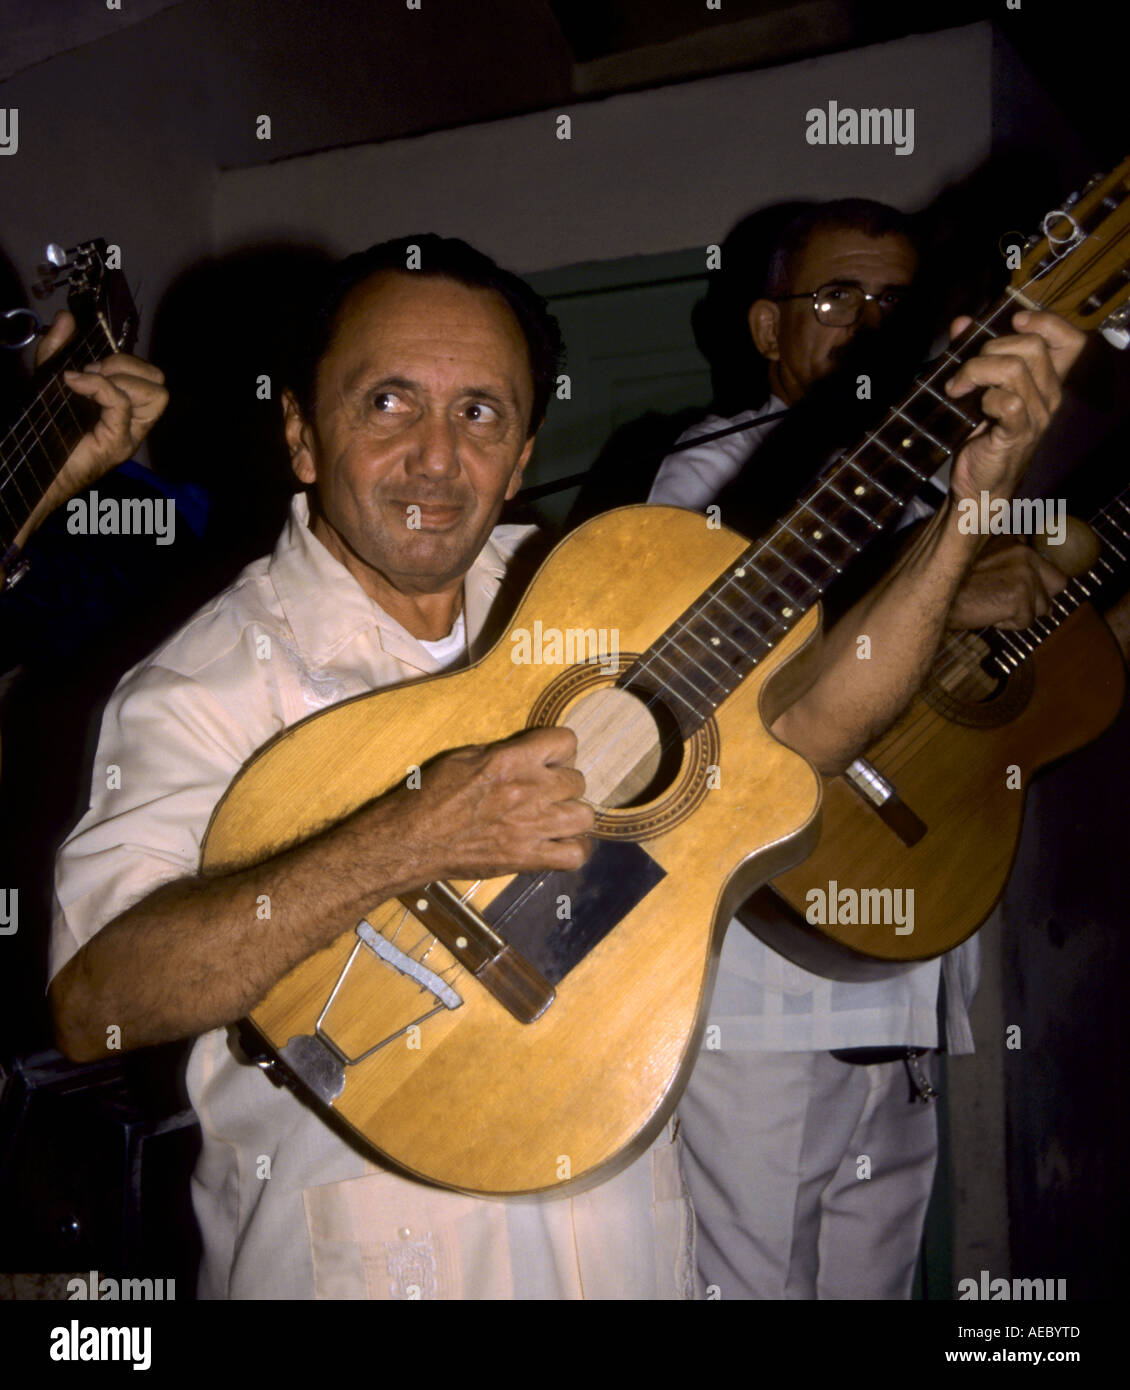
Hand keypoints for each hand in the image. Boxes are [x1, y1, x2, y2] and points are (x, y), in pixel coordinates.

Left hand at [27, 310, 167, 525]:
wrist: (33, 472)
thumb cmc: (44, 435)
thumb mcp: (50, 382)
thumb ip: (57, 350)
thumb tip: (66, 318)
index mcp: (125, 410)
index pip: (150, 376)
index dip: (125, 361)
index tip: (89, 366)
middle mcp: (134, 423)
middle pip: (159, 382)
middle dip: (127, 365)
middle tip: (94, 372)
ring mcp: (129, 435)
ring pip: (156, 393)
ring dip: (120, 378)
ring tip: (87, 382)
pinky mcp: (117, 443)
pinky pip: (120, 404)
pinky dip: (98, 386)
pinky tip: (74, 384)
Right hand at [388, 726, 593, 879]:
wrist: (412, 840)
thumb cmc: (429, 795)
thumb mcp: (463, 757)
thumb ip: (503, 753)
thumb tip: (529, 754)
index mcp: (510, 760)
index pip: (566, 741)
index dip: (561, 750)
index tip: (550, 760)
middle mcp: (527, 790)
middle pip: (577, 781)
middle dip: (564, 784)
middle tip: (546, 792)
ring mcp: (530, 827)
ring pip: (585, 816)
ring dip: (573, 815)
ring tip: (556, 818)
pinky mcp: (526, 858)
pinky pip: (574, 856)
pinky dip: (572, 850)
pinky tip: (558, 844)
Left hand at [945, 310, 1085, 507]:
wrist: (977, 485)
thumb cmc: (981, 436)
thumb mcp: (979, 389)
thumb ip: (973, 353)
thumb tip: (962, 324)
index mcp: (1046, 381)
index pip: (1072, 341)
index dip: (1047, 322)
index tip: (1015, 321)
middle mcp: (1049, 395)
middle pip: (1032, 346)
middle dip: (991, 347)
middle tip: (967, 369)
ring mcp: (1036, 415)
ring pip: (1015, 370)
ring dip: (976, 371)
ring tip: (957, 388)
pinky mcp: (1018, 434)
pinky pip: (1008, 402)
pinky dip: (986, 398)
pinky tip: (973, 407)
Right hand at [947, 541, 1067, 629]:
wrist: (932, 595)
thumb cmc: (948, 579)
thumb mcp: (976, 553)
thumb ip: (1001, 552)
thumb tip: (1017, 552)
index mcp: (1014, 539)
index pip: (1045, 562)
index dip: (1036, 579)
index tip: (1017, 587)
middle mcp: (1024, 551)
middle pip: (1058, 583)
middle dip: (1040, 597)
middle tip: (1011, 602)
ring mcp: (1024, 573)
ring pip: (1044, 607)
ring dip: (1021, 613)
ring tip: (993, 606)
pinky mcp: (1019, 596)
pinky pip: (1026, 622)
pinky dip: (1007, 624)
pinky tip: (987, 613)